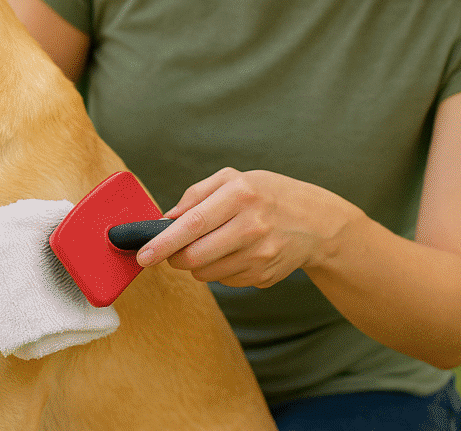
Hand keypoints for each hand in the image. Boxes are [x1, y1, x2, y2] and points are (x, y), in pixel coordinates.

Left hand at [136, 168, 352, 287]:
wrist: (316, 221)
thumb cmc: (267, 194)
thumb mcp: (233, 179)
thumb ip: (195, 195)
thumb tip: (166, 219)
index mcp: (240, 194)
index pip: (192, 224)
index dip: (163, 242)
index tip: (143, 254)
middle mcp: (252, 226)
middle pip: (195, 256)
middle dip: (174, 257)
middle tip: (173, 250)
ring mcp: (261, 255)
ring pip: (206, 273)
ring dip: (196, 264)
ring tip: (212, 244)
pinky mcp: (265, 276)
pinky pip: (224, 281)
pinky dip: (219, 270)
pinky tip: (235, 253)